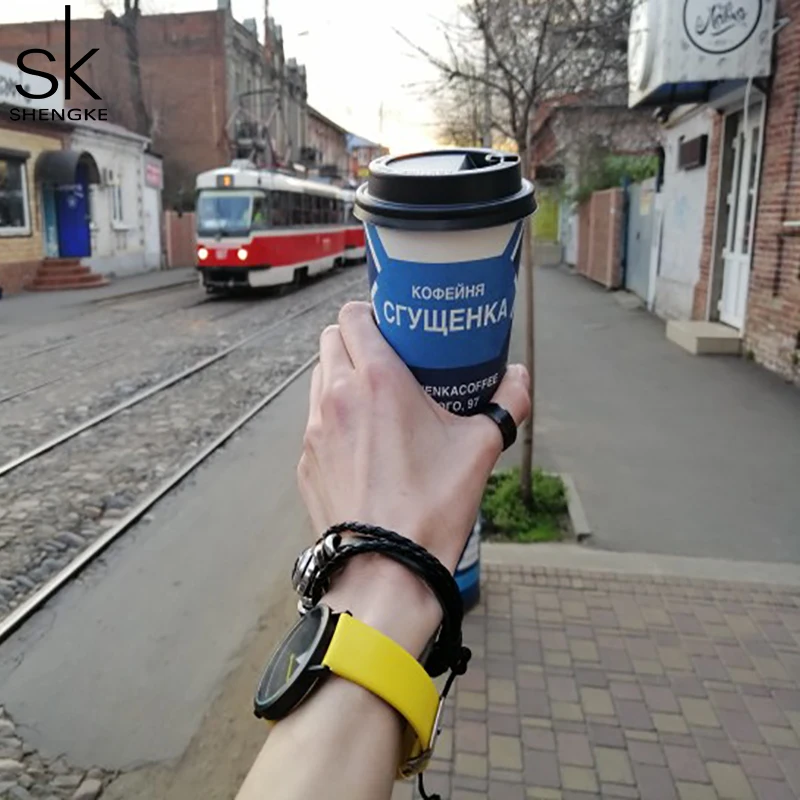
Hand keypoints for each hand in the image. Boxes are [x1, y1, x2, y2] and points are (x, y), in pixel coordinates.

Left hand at [297, 301, 529, 651]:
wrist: (385, 567)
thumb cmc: (431, 506)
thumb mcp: (480, 448)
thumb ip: (507, 403)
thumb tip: (520, 378)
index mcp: (377, 380)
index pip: (354, 317)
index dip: (371, 313)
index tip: (393, 327)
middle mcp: (337, 396)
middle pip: (331, 340)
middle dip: (355, 341)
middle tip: (388, 360)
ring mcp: (314, 430)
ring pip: (318, 378)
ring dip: (340, 376)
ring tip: (372, 399)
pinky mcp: (305, 461)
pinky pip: (313, 421)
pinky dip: (331, 417)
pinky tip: (359, 442)